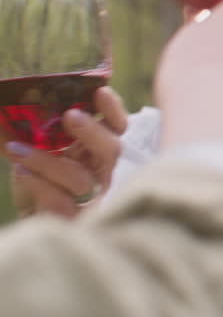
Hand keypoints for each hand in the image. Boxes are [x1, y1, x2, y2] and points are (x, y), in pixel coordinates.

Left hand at [5, 87, 127, 217]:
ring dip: (47, 160)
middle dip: (92, 131)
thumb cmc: (42, 186)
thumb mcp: (37, 156)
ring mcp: (92, 200)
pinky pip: (59, 201)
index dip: (113, 111)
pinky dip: (38, 184)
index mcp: (99, 153)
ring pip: (79, 178)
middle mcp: (103, 174)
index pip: (118, 128)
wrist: (35, 225)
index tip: (100, 91)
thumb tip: (5, 111)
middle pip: (111, 150)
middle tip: (70, 116)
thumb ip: (33, 136)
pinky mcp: (73, 221)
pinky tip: (21, 171)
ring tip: (15, 148)